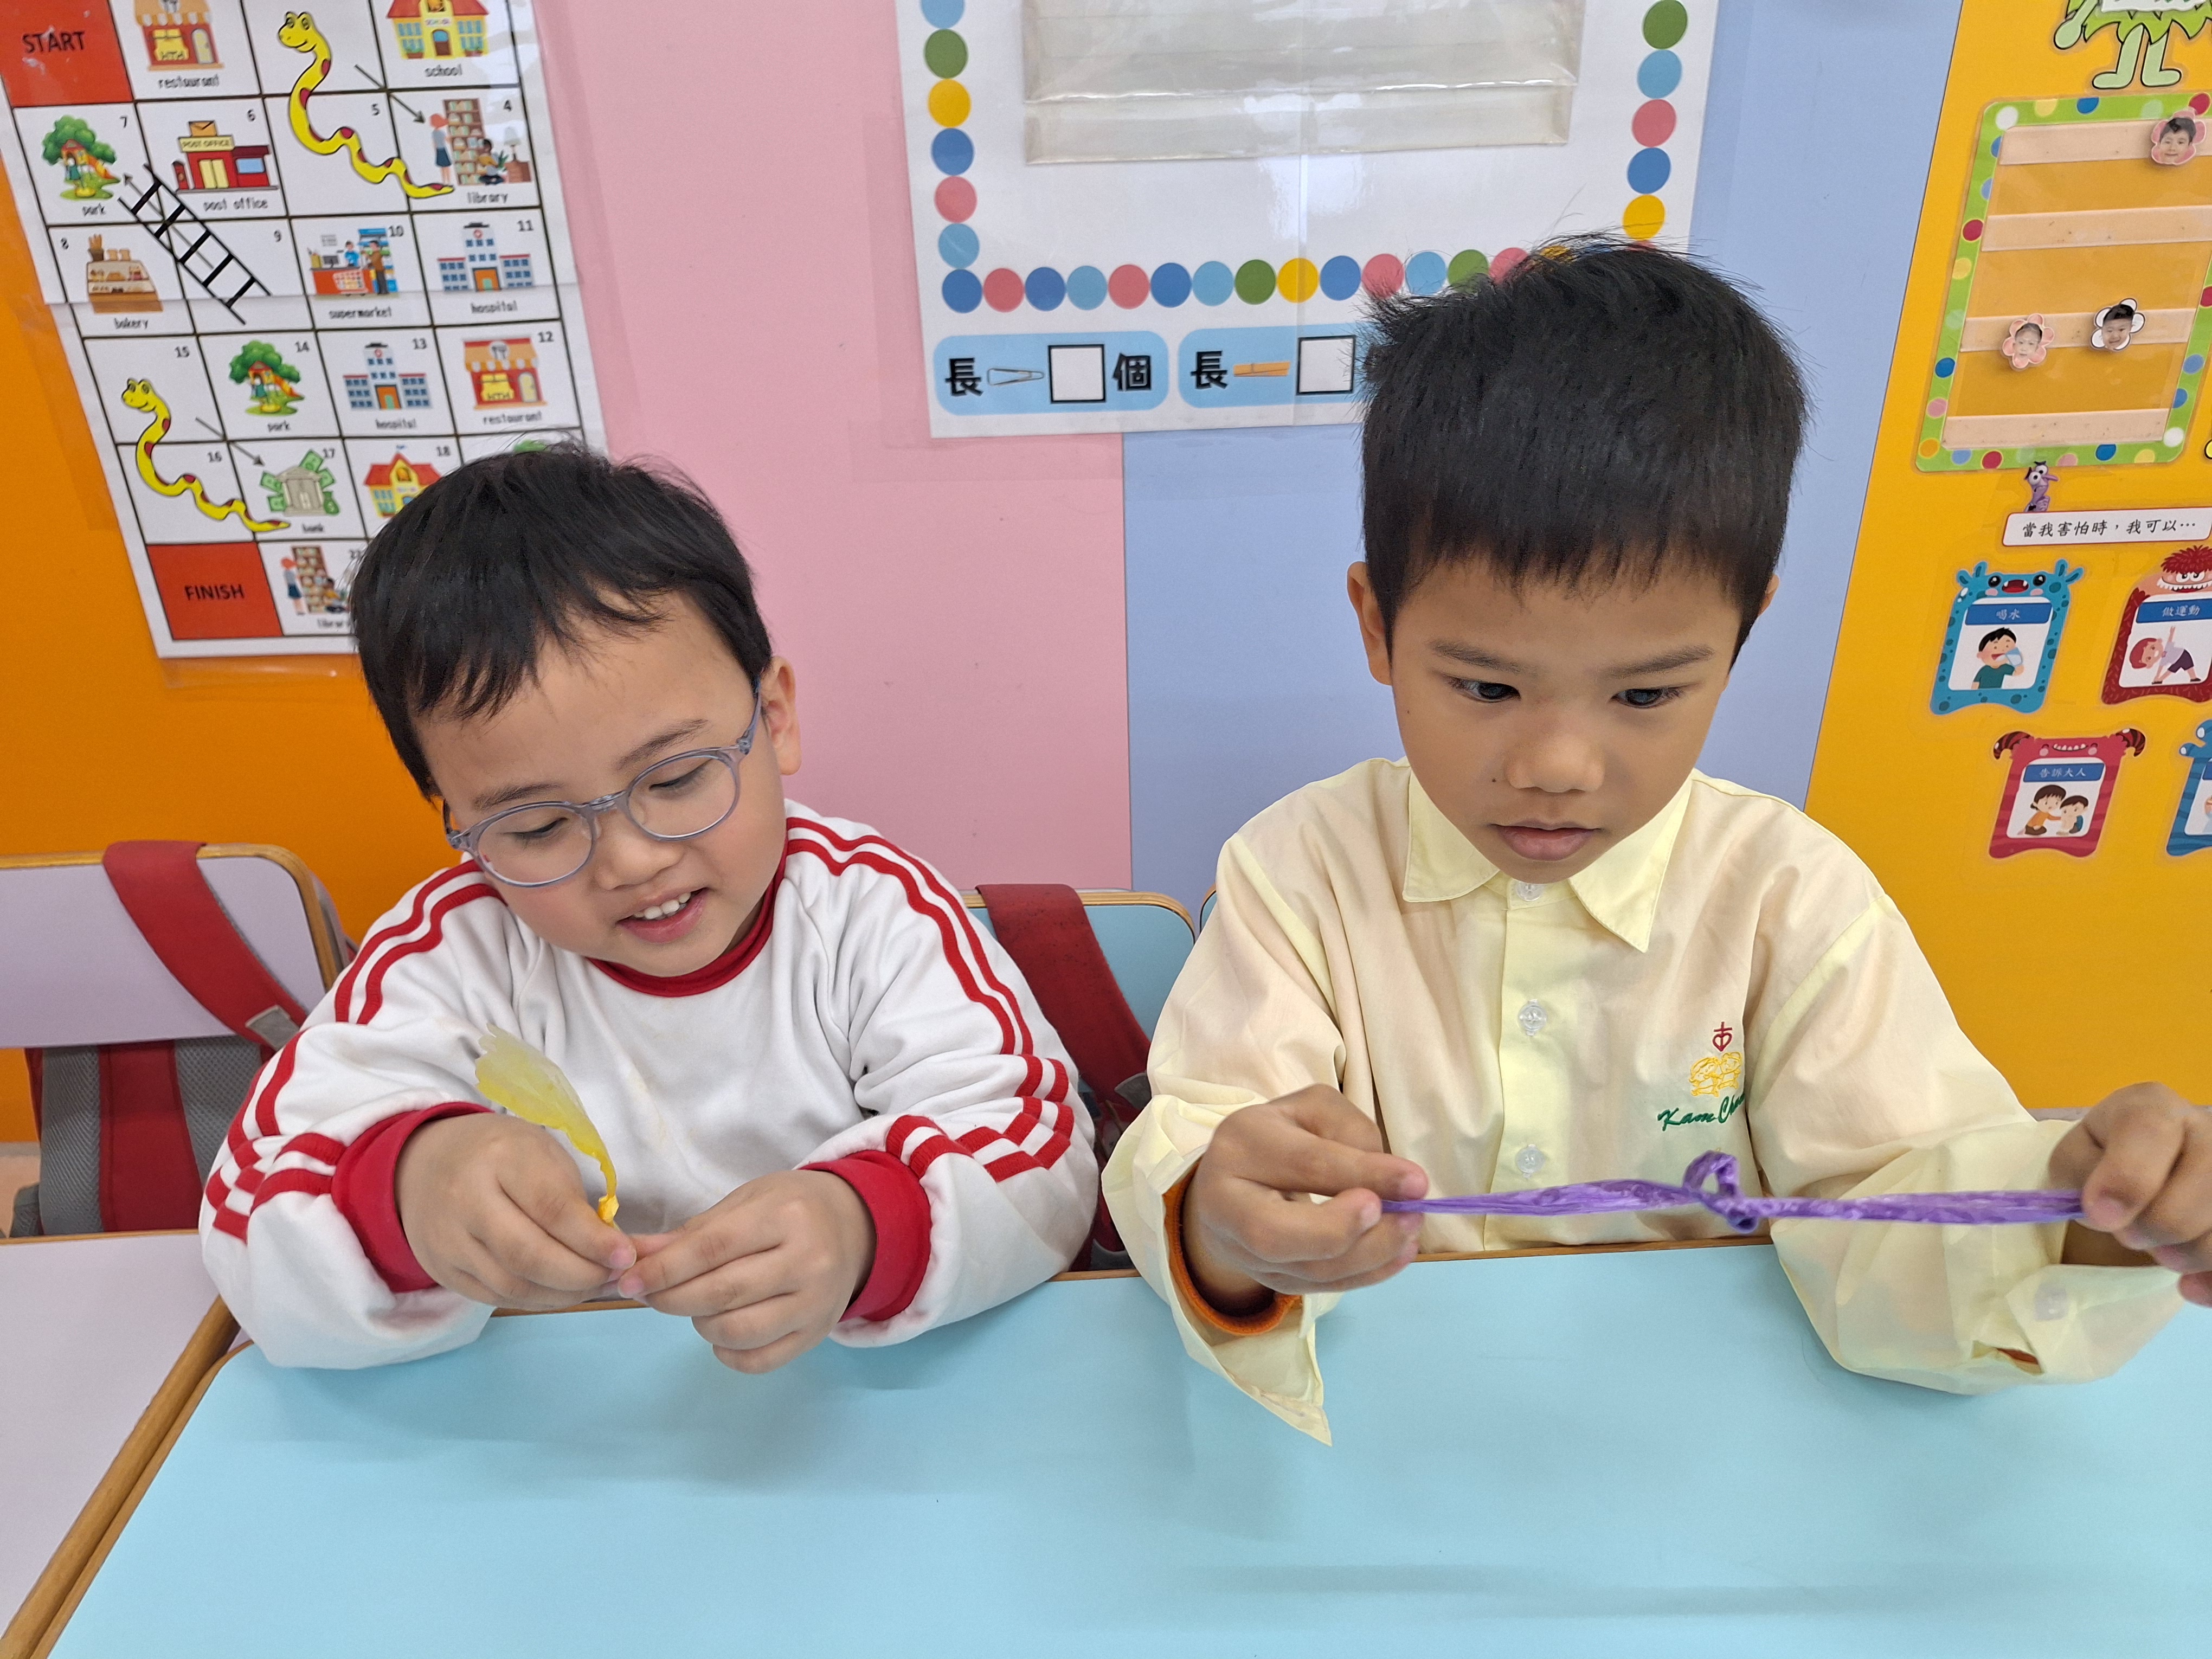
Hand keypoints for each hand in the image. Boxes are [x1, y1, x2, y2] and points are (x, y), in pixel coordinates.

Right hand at [396, 1112, 635, 1308]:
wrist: (426, 1164)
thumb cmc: (502, 1155)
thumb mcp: (541, 1154)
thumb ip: (572, 1199)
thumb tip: (612, 1249)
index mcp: (500, 1157)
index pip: (551, 1207)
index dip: (592, 1239)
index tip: (626, 1255)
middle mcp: (466, 1199)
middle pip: (528, 1255)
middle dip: (581, 1274)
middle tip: (614, 1276)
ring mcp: (448, 1239)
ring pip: (512, 1285)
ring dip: (562, 1294)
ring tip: (594, 1285)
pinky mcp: (441, 1270)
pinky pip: (495, 1297)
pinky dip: (536, 1300)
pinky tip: (561, 1292)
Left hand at [615, 1171, 874, 1373]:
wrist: (857, 1226)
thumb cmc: (791, 1207)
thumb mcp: (745, 1201)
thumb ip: (691, 1233)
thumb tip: (634, 1258)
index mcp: (786, 1216)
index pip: (712, 1249)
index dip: (662, 1269)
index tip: (626, 1281)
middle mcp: (808, 1261)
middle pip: (722, 1294)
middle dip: (670, 1298)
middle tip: (647, 1294)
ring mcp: (816, 1303)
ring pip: (738, 1332)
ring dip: (698, 1323)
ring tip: (695, 1305)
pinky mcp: (818, 1334)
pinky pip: (759, 1360)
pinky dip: (726, 1352)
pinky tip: (720, 1331)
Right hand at [1181, 1085, 1429, 1314]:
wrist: (1232, 1182)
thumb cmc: (1283, 1136)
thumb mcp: (1313, 1110)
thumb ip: (1350, 1131)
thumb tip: (1389, 1181)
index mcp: (1242, 1143)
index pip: (1304, 1164)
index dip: (1364, 1174)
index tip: (1416, 1182)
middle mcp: (1227, 1202)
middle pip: (1274, 1234)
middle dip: (1344, 1230)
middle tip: (1402, 1216)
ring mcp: (1242, 1250)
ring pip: (1305, 1269)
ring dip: (1369, 1256)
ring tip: (1409, 1231)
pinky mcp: (1267, 1279)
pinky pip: (1318, 1287)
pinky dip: (1366, 1275)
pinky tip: (1398, 1253)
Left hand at [2051, 1083, 2211, 1305]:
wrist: (2140, 1175)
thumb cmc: (2102, 1162)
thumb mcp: (2075, 1158)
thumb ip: (2079, 1175)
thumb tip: (2105, 1212)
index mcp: (2153, 1107)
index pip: (2150, 1130)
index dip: (2127, 1178)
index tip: (2101, 1217)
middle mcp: (2206, 1130)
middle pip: (2194, 1194)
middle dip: (2152, 1228)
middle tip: (2127, 1234)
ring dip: (2182, 1255)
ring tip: (2159, 1251)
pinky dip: (2209, 1281)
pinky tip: (2189, 1286)